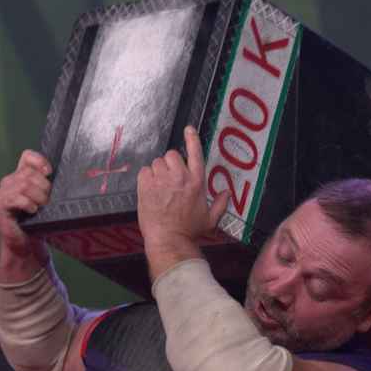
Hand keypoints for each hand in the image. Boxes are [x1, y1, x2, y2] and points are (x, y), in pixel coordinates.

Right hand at [0, 150, 51, 274]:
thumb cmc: (38, 221)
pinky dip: (27, 203)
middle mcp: (10, 182)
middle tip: (48, 201)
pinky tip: (33, 211)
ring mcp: (3, 194)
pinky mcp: (0, 207)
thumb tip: (66, 177)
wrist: (27, 244)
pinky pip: (14, 198)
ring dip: (37, 196)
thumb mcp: (47, 201)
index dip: (39, 161)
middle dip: (43, 186)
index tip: (49, 172)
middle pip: (29, 173)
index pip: (27, 156)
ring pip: (23, 184)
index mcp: (21, 176)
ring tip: (41, 207)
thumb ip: (49, 187)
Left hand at [137, 126, 228, 274]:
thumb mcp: (210, 219)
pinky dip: (146, 177)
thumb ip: (220, 204)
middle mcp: (180, 177)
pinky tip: (150, 189)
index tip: (189, 130)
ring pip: (157, 162)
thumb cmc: (189, 231)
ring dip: (158, 171)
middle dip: (170, 164)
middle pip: (172, 155)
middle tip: (169, 179)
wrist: (169, 240)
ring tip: (160, 188)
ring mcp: (162, 180)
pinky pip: (144, 171)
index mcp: (196, 182)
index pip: (195, 153)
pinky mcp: (146, 186)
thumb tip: (227, 193)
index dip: (192, 139)